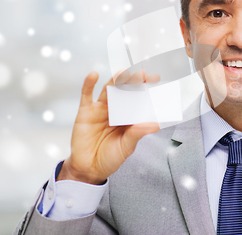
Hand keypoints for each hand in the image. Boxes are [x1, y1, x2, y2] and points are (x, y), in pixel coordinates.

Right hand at [57, 70, 159, 184]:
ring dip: (115, 80)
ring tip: (122, 72)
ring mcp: (100, 109)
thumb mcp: (126, 146)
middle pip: (125, 91)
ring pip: (108, 90)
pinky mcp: (86, 111)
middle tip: (141, 74)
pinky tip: (94, 75)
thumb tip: (155, 125)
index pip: (139, 99)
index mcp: (128, 117)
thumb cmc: (110, 158)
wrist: (88, 168)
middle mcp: (116, 110)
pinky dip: (89, 84)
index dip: (146, 89)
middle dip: (133, 82)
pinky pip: (86, 95)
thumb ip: (137, 133)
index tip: (155, 79)